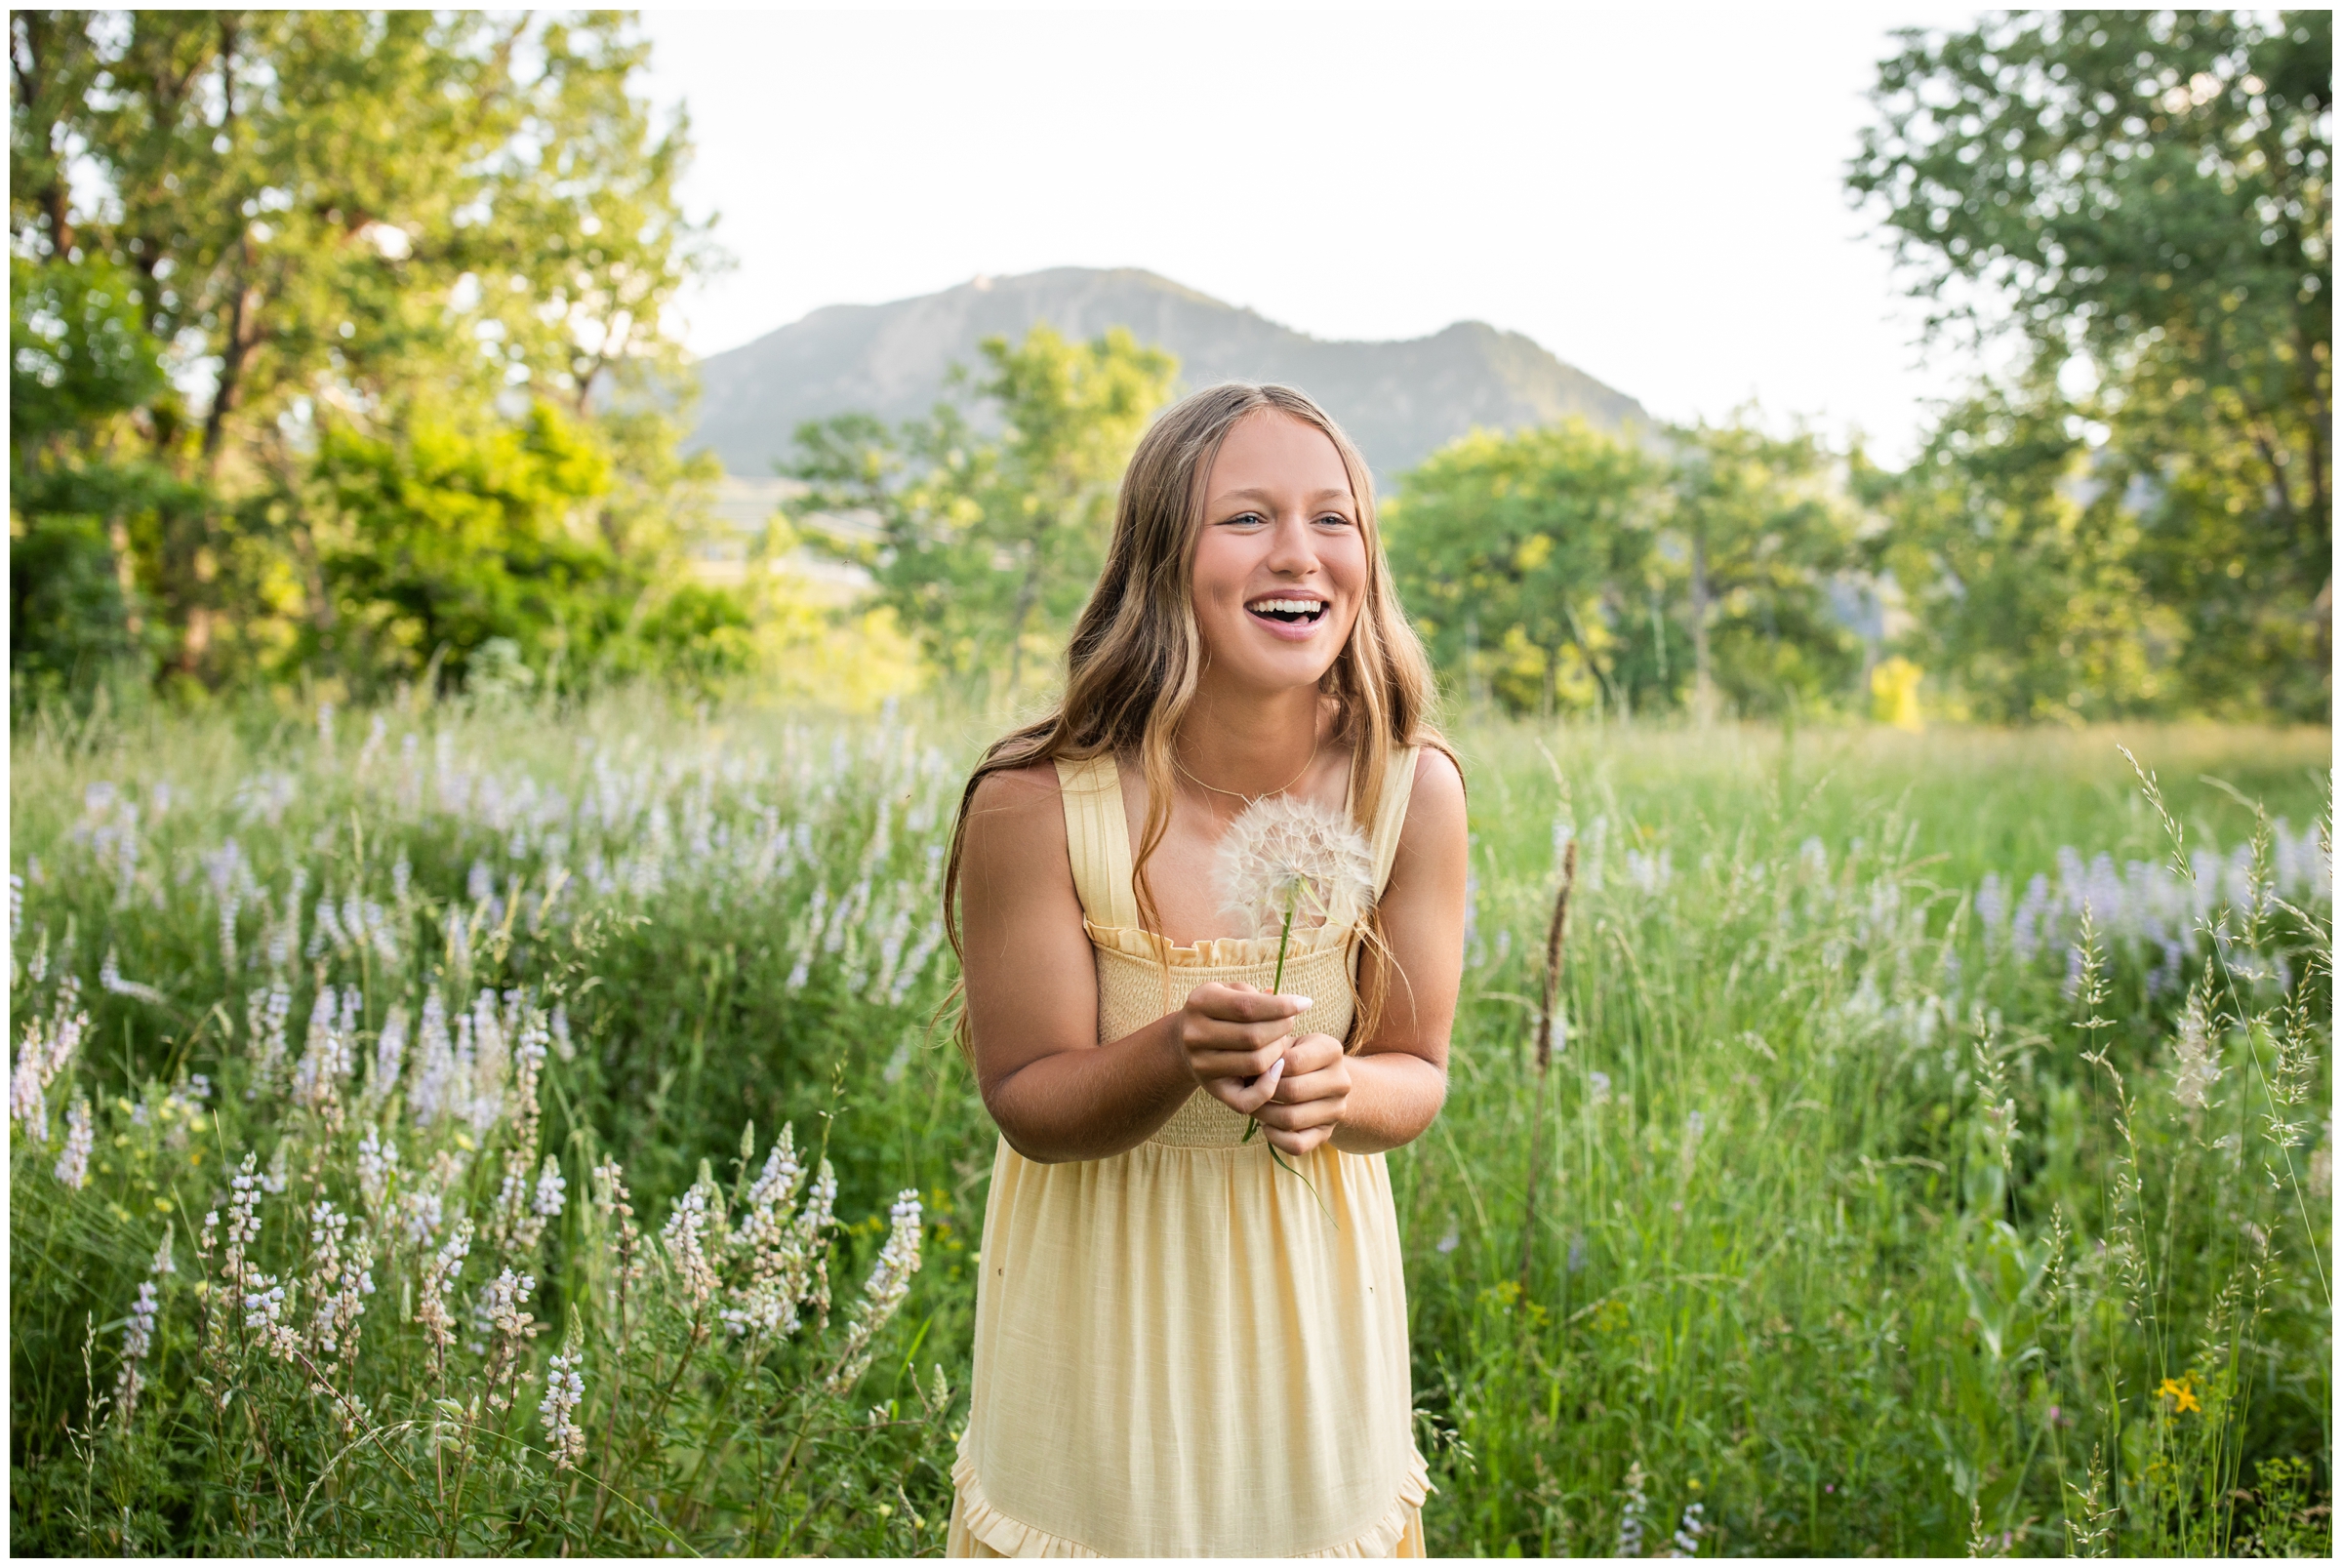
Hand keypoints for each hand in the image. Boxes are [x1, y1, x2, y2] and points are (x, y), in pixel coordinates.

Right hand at [1173, 982, 1312, 1118]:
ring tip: (1281, 1041)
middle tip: (1289, 1023)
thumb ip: (1259, 996)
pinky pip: (1247, 1099)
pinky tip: (1279, 1068)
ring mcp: (1202, 1065)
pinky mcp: (1212, 1090)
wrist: (1185, 1042)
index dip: (1281, 1006)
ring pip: (1256, 1063)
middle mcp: (1195, 1035)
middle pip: (1253, 1036)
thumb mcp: (1232, 992)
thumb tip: (1294, 1005)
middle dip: (1281, 1028)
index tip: (1304, 1003)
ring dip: (1279, 1052)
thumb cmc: (1221, 1011)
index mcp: (1200, 1003)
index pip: (1247, 1006)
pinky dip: (1269, 1086)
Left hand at [1253, 1032, 1350, 1155]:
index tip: (1251, 1068)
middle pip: (1292, 1091)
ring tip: (1253, 1105)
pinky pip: (1297, 1144)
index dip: (1266, 1067)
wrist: (1321, 1081)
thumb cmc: (1294, 1057)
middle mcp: (1341, 1081)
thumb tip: (1246, 1070)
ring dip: (1263, 1114)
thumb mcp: (1288, 1044)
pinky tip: (1266, 1125)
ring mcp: (1336, 1110)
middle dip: (1262, 1092)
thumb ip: (1271, 1051)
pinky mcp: (1327, 1134)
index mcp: (1332, 1051)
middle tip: (1245, 1089)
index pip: (1293, 1061)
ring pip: (1291, 1119)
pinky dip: (1275, 1138)